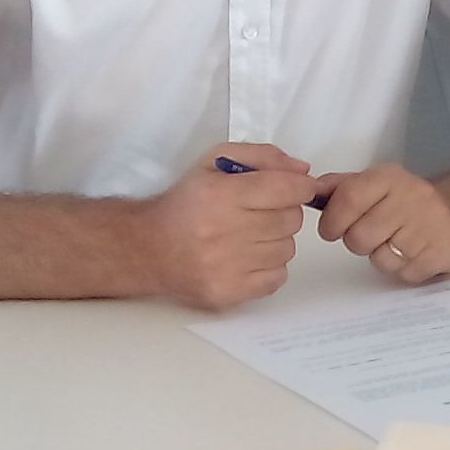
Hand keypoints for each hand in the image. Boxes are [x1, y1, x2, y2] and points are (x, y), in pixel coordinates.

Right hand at [140, 145, 312, 309]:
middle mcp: (223, 230)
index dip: (301, 187)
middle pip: (291, 220)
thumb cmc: (185, 203)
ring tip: (249, 236)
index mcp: (220, 194)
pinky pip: (278, 277)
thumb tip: (302, 171)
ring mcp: (226, 265)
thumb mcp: (215, 163)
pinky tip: (248, 257)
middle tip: (262, 212)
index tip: (298, 188)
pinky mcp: (228, 292)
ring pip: (287, 249)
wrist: (147, 248)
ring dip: (276, 240)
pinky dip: (270, 267)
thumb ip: (262, 157)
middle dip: (284, 211)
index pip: (285, 189)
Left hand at [312, 165, 449, 285]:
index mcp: (390, 178)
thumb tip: (310, 190)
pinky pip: (404, 273)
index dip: (332, 221)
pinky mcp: (440, 253)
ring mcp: (428, 227)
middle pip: (358, 237)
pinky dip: (403, 268)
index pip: (347, 199)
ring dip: (381, 256)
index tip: (331, 229)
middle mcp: (411, 198)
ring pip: (380, 259)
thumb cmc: (409, 201)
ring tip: (395, 243)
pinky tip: (413, 253)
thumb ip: (341, 186)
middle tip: (370, 236)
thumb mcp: (377, 183)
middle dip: (357, 242)